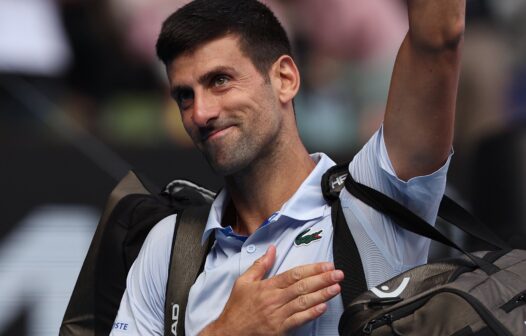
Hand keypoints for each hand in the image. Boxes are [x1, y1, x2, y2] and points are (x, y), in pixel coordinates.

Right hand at [199, 245, 343, 335]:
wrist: (228, 333)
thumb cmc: (236, 308)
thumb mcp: (243, 282)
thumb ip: (260, 265)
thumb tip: (271, 249)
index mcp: (267, 287)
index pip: (294, 274)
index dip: (312, 269)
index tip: (326, 265)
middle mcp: (274, 299)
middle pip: (302, 286)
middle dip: (323, 279)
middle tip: (338, 274)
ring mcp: (278, 315)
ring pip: (303, 302)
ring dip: (322, 294)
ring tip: (336, 288)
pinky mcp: (279, 330)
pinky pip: (298, 320)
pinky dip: (311, 314)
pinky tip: (323, 307)